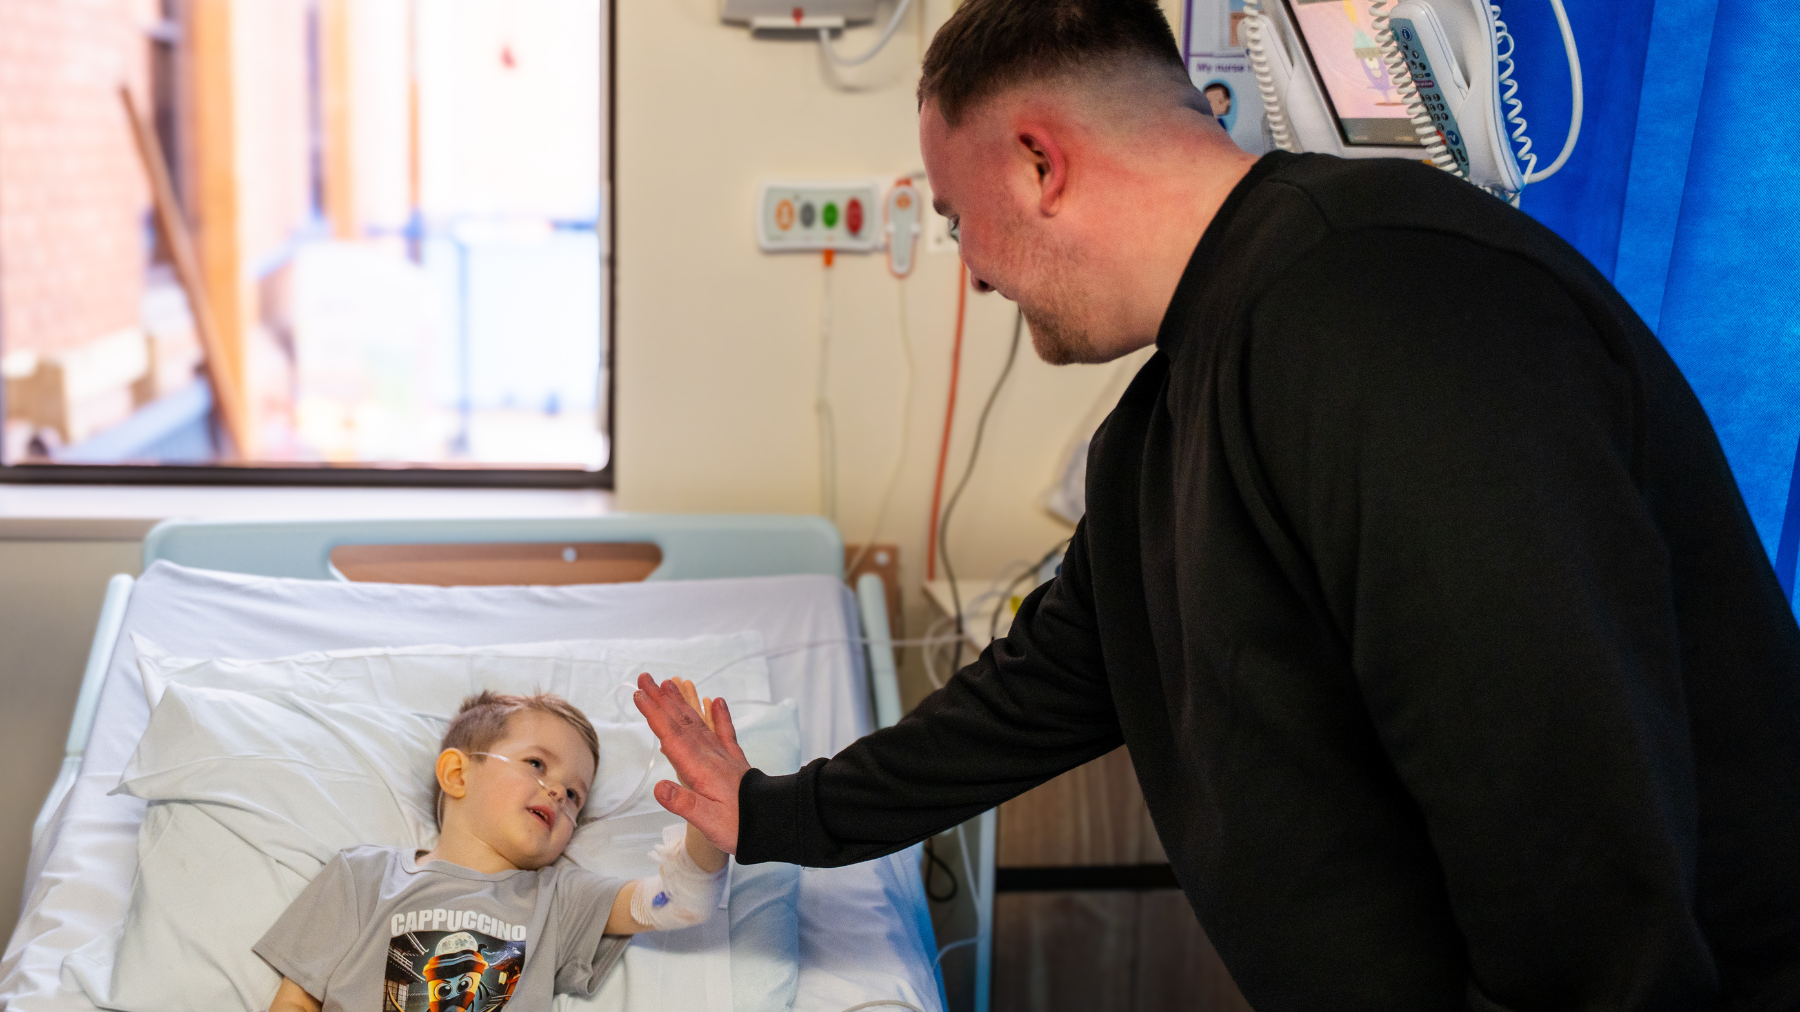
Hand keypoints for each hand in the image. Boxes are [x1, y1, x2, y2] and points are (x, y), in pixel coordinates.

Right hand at [633, 673, 749, 854]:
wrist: (774, 822)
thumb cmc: (740, 826)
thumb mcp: (708, 821)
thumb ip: (683, 803)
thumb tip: (658, 787)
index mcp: (700, 768)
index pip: (671, 735)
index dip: (654, 714)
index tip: (639, 695)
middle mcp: (710, 755)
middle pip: (681, 722)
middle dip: (661, 700)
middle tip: (645, 678)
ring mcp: (723, 756)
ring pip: (697, 723)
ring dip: (681, 703)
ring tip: (668, 684)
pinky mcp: (735, 762)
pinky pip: (725, 732)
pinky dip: (720, 716)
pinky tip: (717, 701)